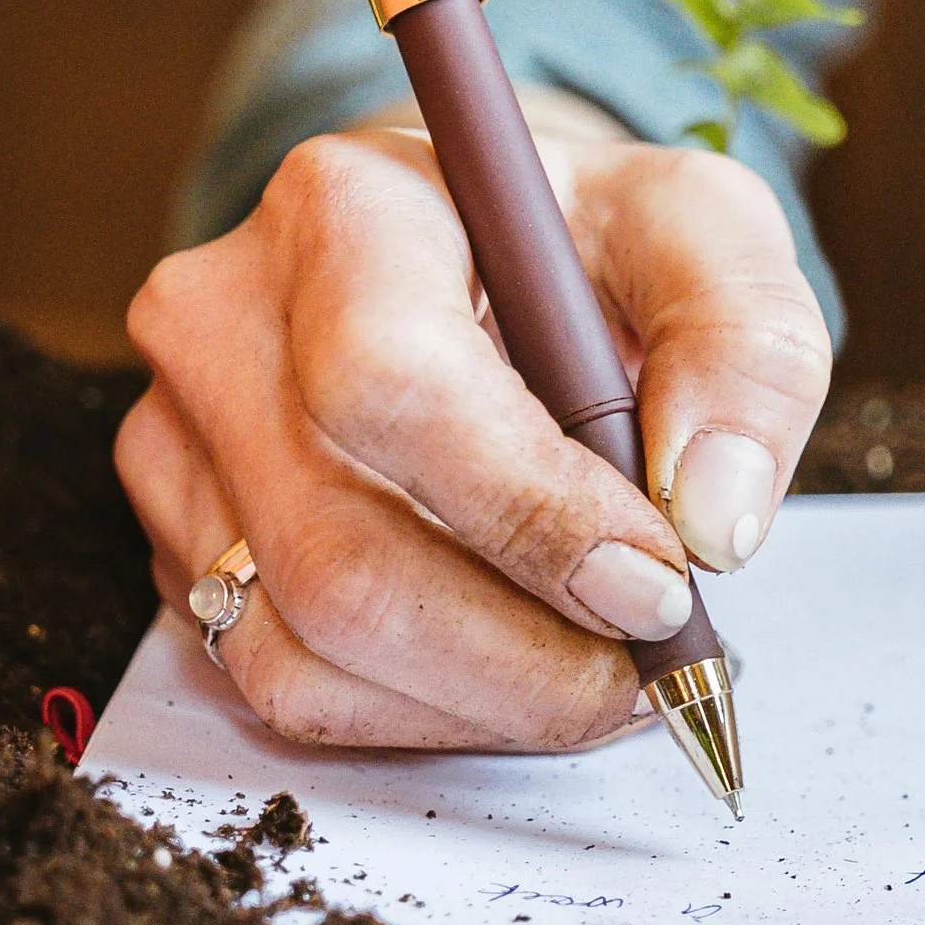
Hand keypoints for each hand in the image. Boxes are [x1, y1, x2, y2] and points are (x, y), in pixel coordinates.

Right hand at [117, 102, 829, 751]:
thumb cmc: (582, 246)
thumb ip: (745, 351)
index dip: (531, 518)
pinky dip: (422, 713)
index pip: (392, 387)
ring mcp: (179, 439)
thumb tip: (715, 519)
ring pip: (304, 650)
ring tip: (600, 673)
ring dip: (483, 703)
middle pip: (340, 560)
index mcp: (345, 210)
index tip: (660, 588)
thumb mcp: (704, 237)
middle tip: (653, 670)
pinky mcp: (179, 538)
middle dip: (526, 658)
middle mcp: (222, 320)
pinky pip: (283, 682)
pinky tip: (513, 669)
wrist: (472, 253)